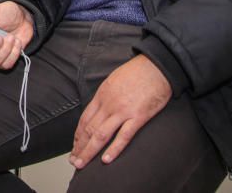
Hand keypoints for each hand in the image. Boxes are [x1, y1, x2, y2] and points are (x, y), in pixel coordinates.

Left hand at [69, 54, 171, 168]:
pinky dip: (114, 149)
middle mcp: (108, 104)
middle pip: (89, 129)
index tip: (74, 147)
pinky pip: (123, 136)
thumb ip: (105, 96)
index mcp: (102, 95)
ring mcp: (122, 111)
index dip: (78, 135)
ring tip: (82, 165)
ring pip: (101, 135)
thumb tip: (99, 110)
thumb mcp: (113, 80)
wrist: (157, 66)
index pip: (85, 119)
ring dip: (89, 151)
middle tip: (74, 161)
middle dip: (80, 147)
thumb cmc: (137, 72)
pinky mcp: (138, 116)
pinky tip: (106, 160)